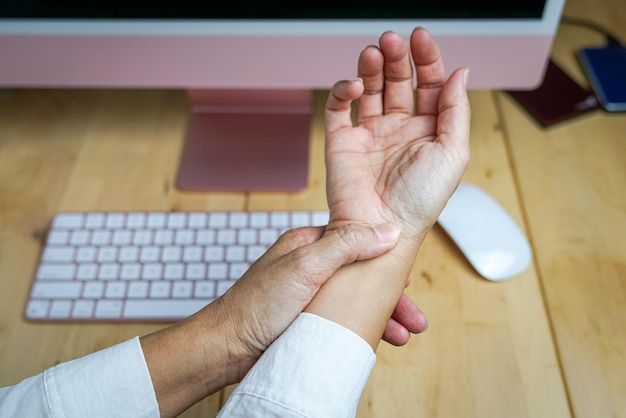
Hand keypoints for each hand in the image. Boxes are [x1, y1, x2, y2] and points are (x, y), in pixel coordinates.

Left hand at [215, 223, 426, 379]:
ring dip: (382, 316)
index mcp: (308, 245)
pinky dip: (364, 329)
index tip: (407, 273)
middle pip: (361, 276)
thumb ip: (346, 245)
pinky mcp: (308, 320)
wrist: (226, 348)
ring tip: (404, 333)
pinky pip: (343, 321)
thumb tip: (387, 231)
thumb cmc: (256, 304)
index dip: (385, 257)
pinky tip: (378, 340)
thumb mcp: (304, 266)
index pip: (357, 242)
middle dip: (391, 296)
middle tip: (414, 316)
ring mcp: (310, 296)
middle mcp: (311, 268)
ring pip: (356, 301)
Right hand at [324, 28, 470, 239]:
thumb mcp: (453, 153)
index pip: (429, 85)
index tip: (420, 38)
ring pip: (369, 89)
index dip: (426, 59)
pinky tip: (353, 86)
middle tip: (392, 40)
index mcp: (428, 131)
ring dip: (371, 67)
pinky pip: (338, 109)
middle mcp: (399, 129)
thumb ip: (457, 111)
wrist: (382, 227)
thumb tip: (460, 73)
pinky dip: (343, 91)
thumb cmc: (421, 200)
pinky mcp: (342, 142)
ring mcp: (369, 134)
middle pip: (398, 81)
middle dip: (397, 58)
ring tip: (373, 53)